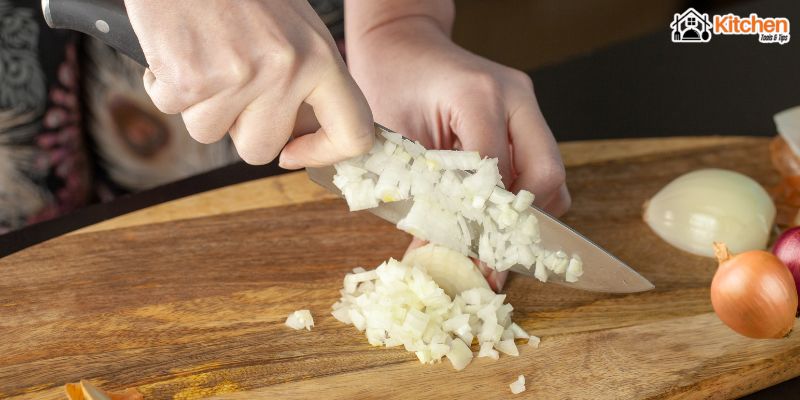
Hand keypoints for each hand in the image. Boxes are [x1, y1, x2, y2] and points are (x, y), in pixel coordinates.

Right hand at [124, 0, 373, 166]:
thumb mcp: (296, 30)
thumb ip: (308, 83)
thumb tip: (302, 139)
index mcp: (320, 58)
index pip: (353, 133)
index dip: (324, 153)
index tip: (295, 153)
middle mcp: (285, 71)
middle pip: (260, 149)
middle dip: (238, 127)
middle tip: (230, 84)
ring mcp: (237, 77)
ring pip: (210, 133)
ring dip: (200, 105)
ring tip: (204, 58)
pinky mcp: (190, 79)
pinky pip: (173, 110)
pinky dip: (165, 86)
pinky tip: (178, 50)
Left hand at [347, 12, 569, 290]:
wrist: (403, 41)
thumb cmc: (390, 81)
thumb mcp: (395, 141)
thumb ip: (418, 196)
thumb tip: (432, 257)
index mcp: (478, 96)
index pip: (496, 174)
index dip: (485, 224)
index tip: (473, 263)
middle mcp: (515, 97)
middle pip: (545, 176)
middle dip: (521, 225)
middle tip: (493, 263)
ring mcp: (527, 104)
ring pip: (551, 175)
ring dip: (526, 214)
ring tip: (492, 245)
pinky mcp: (526, 114)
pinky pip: (539, 165)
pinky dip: (522, 196)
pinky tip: (493, 215)